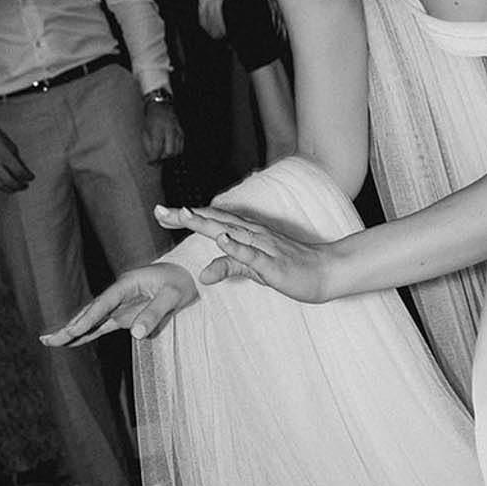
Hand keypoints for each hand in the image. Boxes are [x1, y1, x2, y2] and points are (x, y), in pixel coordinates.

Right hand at [0, 118, 34, 192]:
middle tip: (25, 185)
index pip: (18, 171)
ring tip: (17, 188)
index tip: (31, 177)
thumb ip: (16, 158)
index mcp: (3, 155)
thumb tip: (23, 169)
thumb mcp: (9, 144)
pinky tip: (5, 186)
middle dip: (19, 186)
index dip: (27, 176)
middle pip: (9, 182)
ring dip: (10, 189)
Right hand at [42, 262, 197, 345]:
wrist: (188, 275)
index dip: (87, 318)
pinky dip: (87, 333)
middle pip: (90, 312)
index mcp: (128, 284)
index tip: (72, 330)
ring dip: (72, 331)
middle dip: (69, 326)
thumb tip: (135, 333)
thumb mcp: (173, 296)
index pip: (104, 304)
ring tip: (49, 341)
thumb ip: (154, 313)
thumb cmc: (182, 282)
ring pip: (92, 319)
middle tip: (47, 339)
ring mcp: (120, 305)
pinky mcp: (124, 314)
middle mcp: (119, 294)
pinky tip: (72, 341)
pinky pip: (102, 325)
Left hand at [142, 98, 183, 162]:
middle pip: (169, 152)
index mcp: (157, 130)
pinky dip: (175, 152)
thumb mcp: (145, 132)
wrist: (161, 107)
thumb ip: (148, 147)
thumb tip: (152, 161)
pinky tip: (168, 150)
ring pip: (176, 151)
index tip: (150, 162)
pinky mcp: (182, 133)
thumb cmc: (151, 120)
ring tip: (162, 154)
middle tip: (156, 158)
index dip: (153, 159)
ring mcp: (177, 131)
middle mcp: (169, 130)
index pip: (157, 149)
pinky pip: (181, 148)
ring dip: (168, 156)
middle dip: (162, 158)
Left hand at [154, 202, 334, 300]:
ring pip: (231, 232)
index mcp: (246, 234)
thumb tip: (202, 275)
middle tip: (160, 210)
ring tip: (183, 215)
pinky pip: (253, 254)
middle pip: (215, 222)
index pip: (212, 222)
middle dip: (187, 216)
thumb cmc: (290, 267)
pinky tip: (222, 240)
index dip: (187, 217)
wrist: (327, 271)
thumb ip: (228, 266)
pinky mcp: (274, 263)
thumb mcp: (253, 270)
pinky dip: (236, 246)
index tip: (160, 213)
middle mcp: (252, 234)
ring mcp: (263, 246)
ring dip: (207, 223)